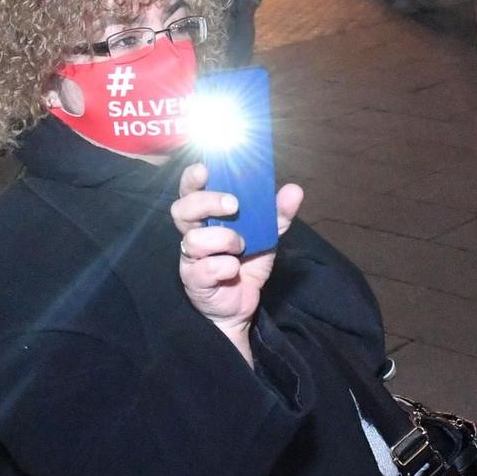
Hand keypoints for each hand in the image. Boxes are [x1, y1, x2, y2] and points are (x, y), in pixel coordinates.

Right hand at [170, 163, 304, 364]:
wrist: (242, 306)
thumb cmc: (246, 264)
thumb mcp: (266, 237)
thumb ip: (278, 214)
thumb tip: (294, 190)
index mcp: (205, 217)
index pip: (190, 190)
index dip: (192, 178)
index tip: (206, 169)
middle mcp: (192, 233)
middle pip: (182, 209)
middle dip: (207, 202)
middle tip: (234, 206)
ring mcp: (190, 258)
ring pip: (192, 240)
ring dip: (222, 239)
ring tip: (240, 245)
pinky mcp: (194, 281)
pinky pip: (205, 269)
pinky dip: (225, 267)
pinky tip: (234, 270)